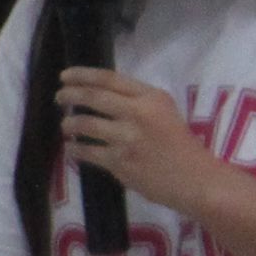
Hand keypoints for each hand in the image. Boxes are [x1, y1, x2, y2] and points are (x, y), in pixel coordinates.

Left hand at [58, 68, 221, 215]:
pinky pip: (87, 151)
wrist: (196, 180)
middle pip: (93, 97)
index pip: (109, 79)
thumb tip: (101, 95)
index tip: (66, 76)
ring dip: (69, 123)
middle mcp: (138, 113)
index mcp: (152, 98)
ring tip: (66, 125)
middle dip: (70, 95)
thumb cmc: (182, 146)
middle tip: (59, 97)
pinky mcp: (119, 162)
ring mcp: (127, 138)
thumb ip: (138, 102)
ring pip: (85, 124)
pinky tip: (71, 148)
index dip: (83, 75)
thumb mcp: (165, 112)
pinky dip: (74, 149)